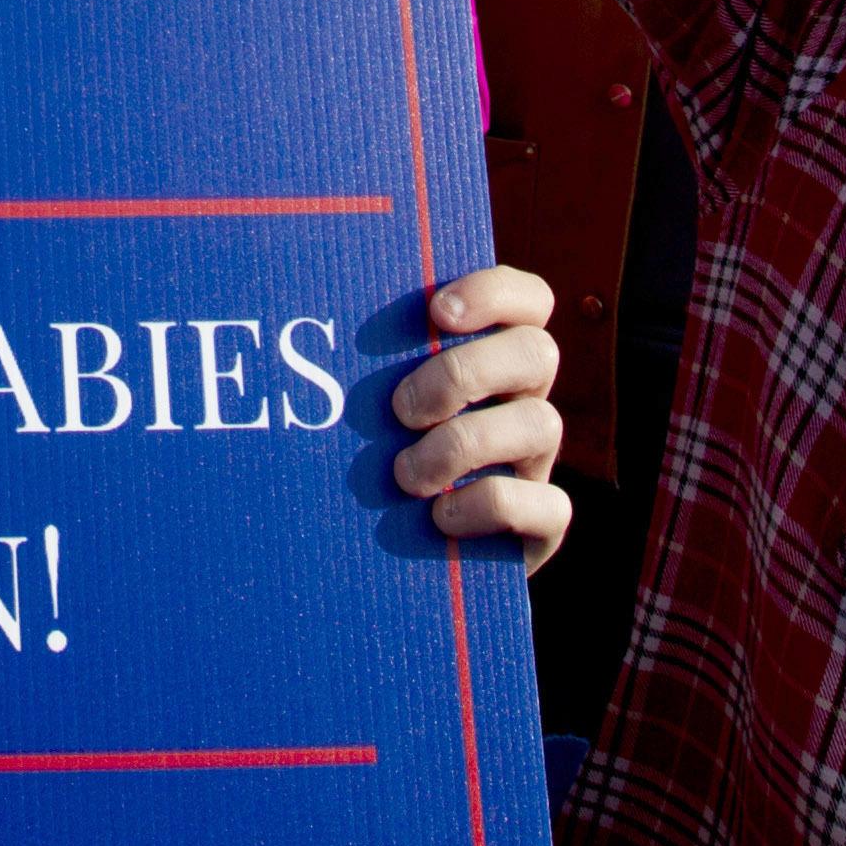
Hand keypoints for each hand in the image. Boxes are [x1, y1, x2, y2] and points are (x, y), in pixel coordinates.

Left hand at [391, 265, 569, 571]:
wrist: (397, 553)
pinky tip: (440, 517)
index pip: (528, 300)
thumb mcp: (372, 401)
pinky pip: (548, 505)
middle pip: (537, 352)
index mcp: (492, 355)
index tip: (436, 311)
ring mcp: (538, 461)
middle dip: (463, 374)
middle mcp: (524, 400)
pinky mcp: (544, 523)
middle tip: (401, 409)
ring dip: (464, 444)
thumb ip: (365, 361)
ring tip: (405, 475)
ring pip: (543, 423)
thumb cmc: (372, 454)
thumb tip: (297, 311)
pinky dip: (489, 505)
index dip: (493, 293)